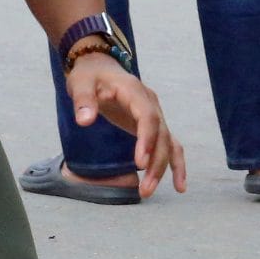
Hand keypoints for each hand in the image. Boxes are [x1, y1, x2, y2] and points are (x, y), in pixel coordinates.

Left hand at [63, 53, 188, 196]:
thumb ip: (83, 101)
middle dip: (155, 164)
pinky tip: (179, 186)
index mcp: (135, 92)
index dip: (147, 139)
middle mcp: (151, 104)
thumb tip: (84, 121)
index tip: (140, 162)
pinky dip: (176, 164)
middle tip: (144, 190)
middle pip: (161, 135)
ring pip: (167, 143)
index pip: (147, 117)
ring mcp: (155, 115)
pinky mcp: (153, 125)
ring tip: (149, 192)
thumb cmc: (90, 75)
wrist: (100, 66)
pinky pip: (170, 145)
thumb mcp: (81, 83)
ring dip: (163, 168)